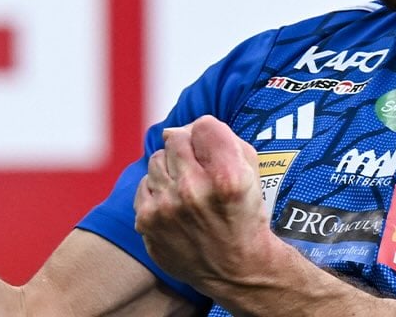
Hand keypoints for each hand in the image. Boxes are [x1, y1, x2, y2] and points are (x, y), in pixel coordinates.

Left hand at [133, 115, 282, 293]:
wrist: (236, 269)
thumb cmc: (244, 214)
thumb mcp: (251, 171)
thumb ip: (220, 138)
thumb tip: (172, 130)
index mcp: (227, 176)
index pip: (203, 125)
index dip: (210, 136)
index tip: (214, 153)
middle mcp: (194, 190)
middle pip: (176, 138)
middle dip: (189, 151)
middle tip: (201, 173)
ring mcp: (166, 207)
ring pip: (157, 159)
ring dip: (172, 170)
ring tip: (189, 192)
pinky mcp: (147, 221)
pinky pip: (144, 184)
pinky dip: (159, 191)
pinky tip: (176, 206)